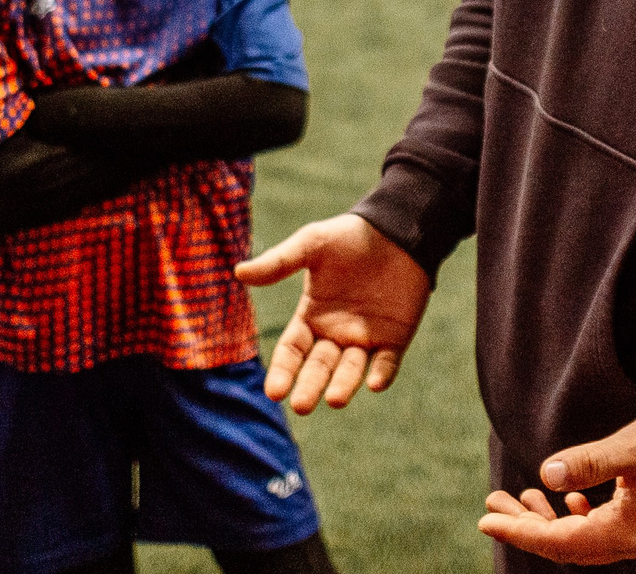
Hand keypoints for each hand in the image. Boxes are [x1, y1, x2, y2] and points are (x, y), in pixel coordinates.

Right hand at [235, 215, 430, 413]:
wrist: (395, 229)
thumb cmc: (348, 237)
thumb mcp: (311, 245)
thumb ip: (279, 263)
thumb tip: (239, 273)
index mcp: (311, 317)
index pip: (292, 351)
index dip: (283, 371)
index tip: (274, 392)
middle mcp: (335, 334)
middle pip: (318, 367)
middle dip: (310, 386)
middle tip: (302, 405)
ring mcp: (366, 338)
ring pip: (351, 370)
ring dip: (344, 385)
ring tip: (336, 399)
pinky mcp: (395, 337)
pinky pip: (387, 361)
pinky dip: (382, 373)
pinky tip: (376, 383)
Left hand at [477, 406, 635, 564]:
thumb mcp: (633, 448)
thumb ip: (590, 462)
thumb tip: (547, 474)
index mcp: (625, 533)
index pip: (559, 541)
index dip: (519, 531)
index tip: (486, 519)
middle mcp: (630, 543)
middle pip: (564, 545)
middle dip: (524, 526)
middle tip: (491, 505)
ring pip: (578, 537)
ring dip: (546, 520)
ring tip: (516, 497)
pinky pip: (596, 529)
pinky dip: (572, 516)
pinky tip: (562, 498)